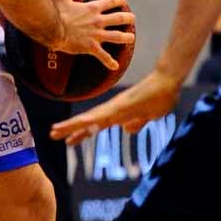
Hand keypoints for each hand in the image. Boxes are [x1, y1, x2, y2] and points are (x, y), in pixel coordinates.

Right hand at [50, 0, 134, 71]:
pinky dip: (109, 62)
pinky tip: (115, 66)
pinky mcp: (91, 47)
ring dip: (126, 38)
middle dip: (128, 18)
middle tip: (132, 19)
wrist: (53, 29)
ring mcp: (96, 34)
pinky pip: (103, 56)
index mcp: (92, 9)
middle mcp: (98, 21)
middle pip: (119, 18)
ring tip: (131, 38)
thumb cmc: (56, 13)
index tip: (124, 1)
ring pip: (117, 36)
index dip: (118, 1)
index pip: (110, 2)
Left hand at [51, 68, 180, 145]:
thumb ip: (137, 122)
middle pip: (88, 121)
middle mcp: (114, 109)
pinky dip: (92, 121)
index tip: (68, 139)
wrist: (168, 81)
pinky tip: (81, 124)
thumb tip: (126, 130)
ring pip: (91, 119)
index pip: (95, 125)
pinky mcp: (123, 106)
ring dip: (74, 125)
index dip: (82, 132)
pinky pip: (104, 115)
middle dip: (70, 128)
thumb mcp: (149, 116)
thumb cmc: (160, 96)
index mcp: (118, 113)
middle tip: (52, 134)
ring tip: (56, 130)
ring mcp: (117, 107)